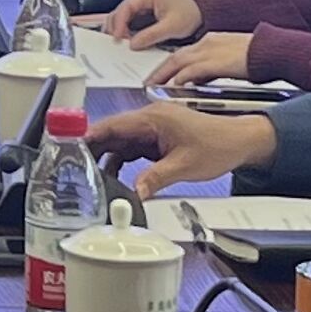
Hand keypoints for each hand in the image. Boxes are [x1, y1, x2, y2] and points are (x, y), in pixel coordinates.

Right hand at [84, 100, 279, 194]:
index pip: (113, 125)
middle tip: (73, 166)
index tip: (70, 145)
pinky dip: (121, 161)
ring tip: (91, 176)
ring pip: (119, 142)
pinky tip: (115, 176)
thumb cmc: (218, 144)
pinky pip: (131, 149)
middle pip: (111, 133)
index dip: (89, 135)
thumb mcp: (184, 166)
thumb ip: (155, 178)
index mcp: (153, 118)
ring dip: (106, 157)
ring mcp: (152, 130)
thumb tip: (134, 192)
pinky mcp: (157, 140)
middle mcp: (149, 120)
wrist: (239, 142)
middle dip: (92, 148)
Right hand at [98, 0, 204, 47]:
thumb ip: (151, 35)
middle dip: (115, 28)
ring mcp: (139, 4)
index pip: (126, 7)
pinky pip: (126, 22)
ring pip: (120, 17)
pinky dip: (124, 32)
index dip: (119, 23)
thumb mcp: (171, 27)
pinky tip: (125, 42)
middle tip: (116, 44)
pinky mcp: (140, 13)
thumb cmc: (188, 16)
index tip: (117, 38)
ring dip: (118, 30)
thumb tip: (132, 44)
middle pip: (119, 11)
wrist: (198, 15)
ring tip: (119, 45)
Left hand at [149, 32, 256, 88]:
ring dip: (164, 75)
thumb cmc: (258, 56)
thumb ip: (213, 67)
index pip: (183, 52)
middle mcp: (207, 43)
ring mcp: (211, 51)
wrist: (273, 49)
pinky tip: (175, 86)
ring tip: (153, 86)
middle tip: (148, 82)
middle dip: (160, 70)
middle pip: (175, 56)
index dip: (168, 64)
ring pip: (179, 62)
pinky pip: (193, 70)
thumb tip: (200, 79)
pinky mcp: (217, 61)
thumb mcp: (229, 59)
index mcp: (210, 40)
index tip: (159, 74)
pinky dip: (182, 78)